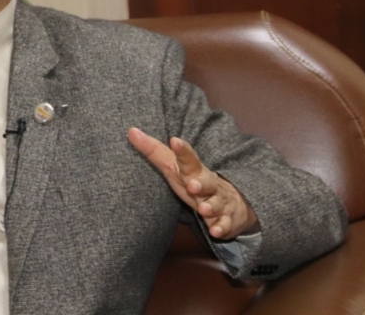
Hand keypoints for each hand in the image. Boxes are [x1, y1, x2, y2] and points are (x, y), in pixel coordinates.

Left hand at [127, 127, 258, 239]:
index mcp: (193, 171)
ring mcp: (219, 202)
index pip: (188, 159)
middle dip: (201, 183)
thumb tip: (131, 131)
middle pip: (206, 181)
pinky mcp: (226, 221)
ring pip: (216, 204)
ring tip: (204, 209)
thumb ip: (153, 151)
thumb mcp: (174, 167)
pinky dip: (221, 228)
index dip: (182, 151)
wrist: (233, 202)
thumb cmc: (194, 181)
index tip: (175, 141)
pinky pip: (224, 225)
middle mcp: (208, 185)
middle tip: (192, 184)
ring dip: (211, 207)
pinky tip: (216, 232)